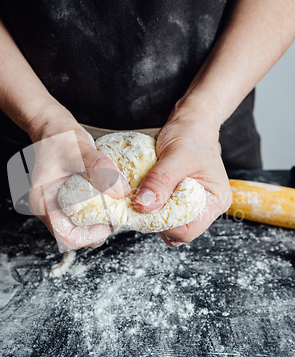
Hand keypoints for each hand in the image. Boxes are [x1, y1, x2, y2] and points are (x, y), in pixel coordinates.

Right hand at [28, 107, 129, 250]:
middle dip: (99, 229)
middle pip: (75, 237)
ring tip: (114, 205)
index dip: (92, 234)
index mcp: (43, 202)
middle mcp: (46, 209)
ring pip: (80, 229)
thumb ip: (100, 169)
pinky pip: (81, 217)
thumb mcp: (81, 150)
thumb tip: (120, 192)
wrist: (53, 127)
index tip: (110, 220)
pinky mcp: (64, 203)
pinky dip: (97, 213)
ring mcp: (54, 207)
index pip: (68, 238)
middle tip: (117, 212)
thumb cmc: (60, 137)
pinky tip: (108, 200)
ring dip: (99, 222)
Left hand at [132, 113, 231, 246]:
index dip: (164, 224)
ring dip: (153, 216)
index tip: (145, 208)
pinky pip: (165, 215)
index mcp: (215, 201)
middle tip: (141, 201)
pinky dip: (153, 209)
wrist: (191, 124)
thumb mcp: (175, 155)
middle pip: (178, 232)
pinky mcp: (180, 202)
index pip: (188, 231)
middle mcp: (207, 208)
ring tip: (144, 196)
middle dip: (157, 221)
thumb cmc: (191, 136)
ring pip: (169, 226)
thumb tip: (144, 206)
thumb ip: (160, 181)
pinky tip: (147, 195)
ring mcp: (193, 207)